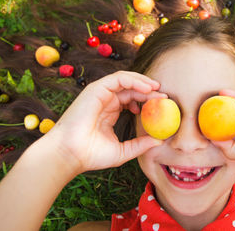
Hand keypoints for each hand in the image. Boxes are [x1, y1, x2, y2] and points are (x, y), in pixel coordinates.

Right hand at [44, 71, 166, 173]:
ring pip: (126, 80)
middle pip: (131, 88)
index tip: (162, 105)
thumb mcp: (123, 151)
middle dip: (149, 90)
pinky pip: (118, 79)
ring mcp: (100, 94)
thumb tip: (160, 140)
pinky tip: (147, 88)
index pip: (132, 99)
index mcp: (110, 112)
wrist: (70, 155)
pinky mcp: (96, 89)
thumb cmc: (91, 155)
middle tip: (164, 96)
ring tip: (157, 89)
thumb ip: (140, 144)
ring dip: (143, 82)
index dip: (147, 100)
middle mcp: (105, 100)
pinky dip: (134, 80)